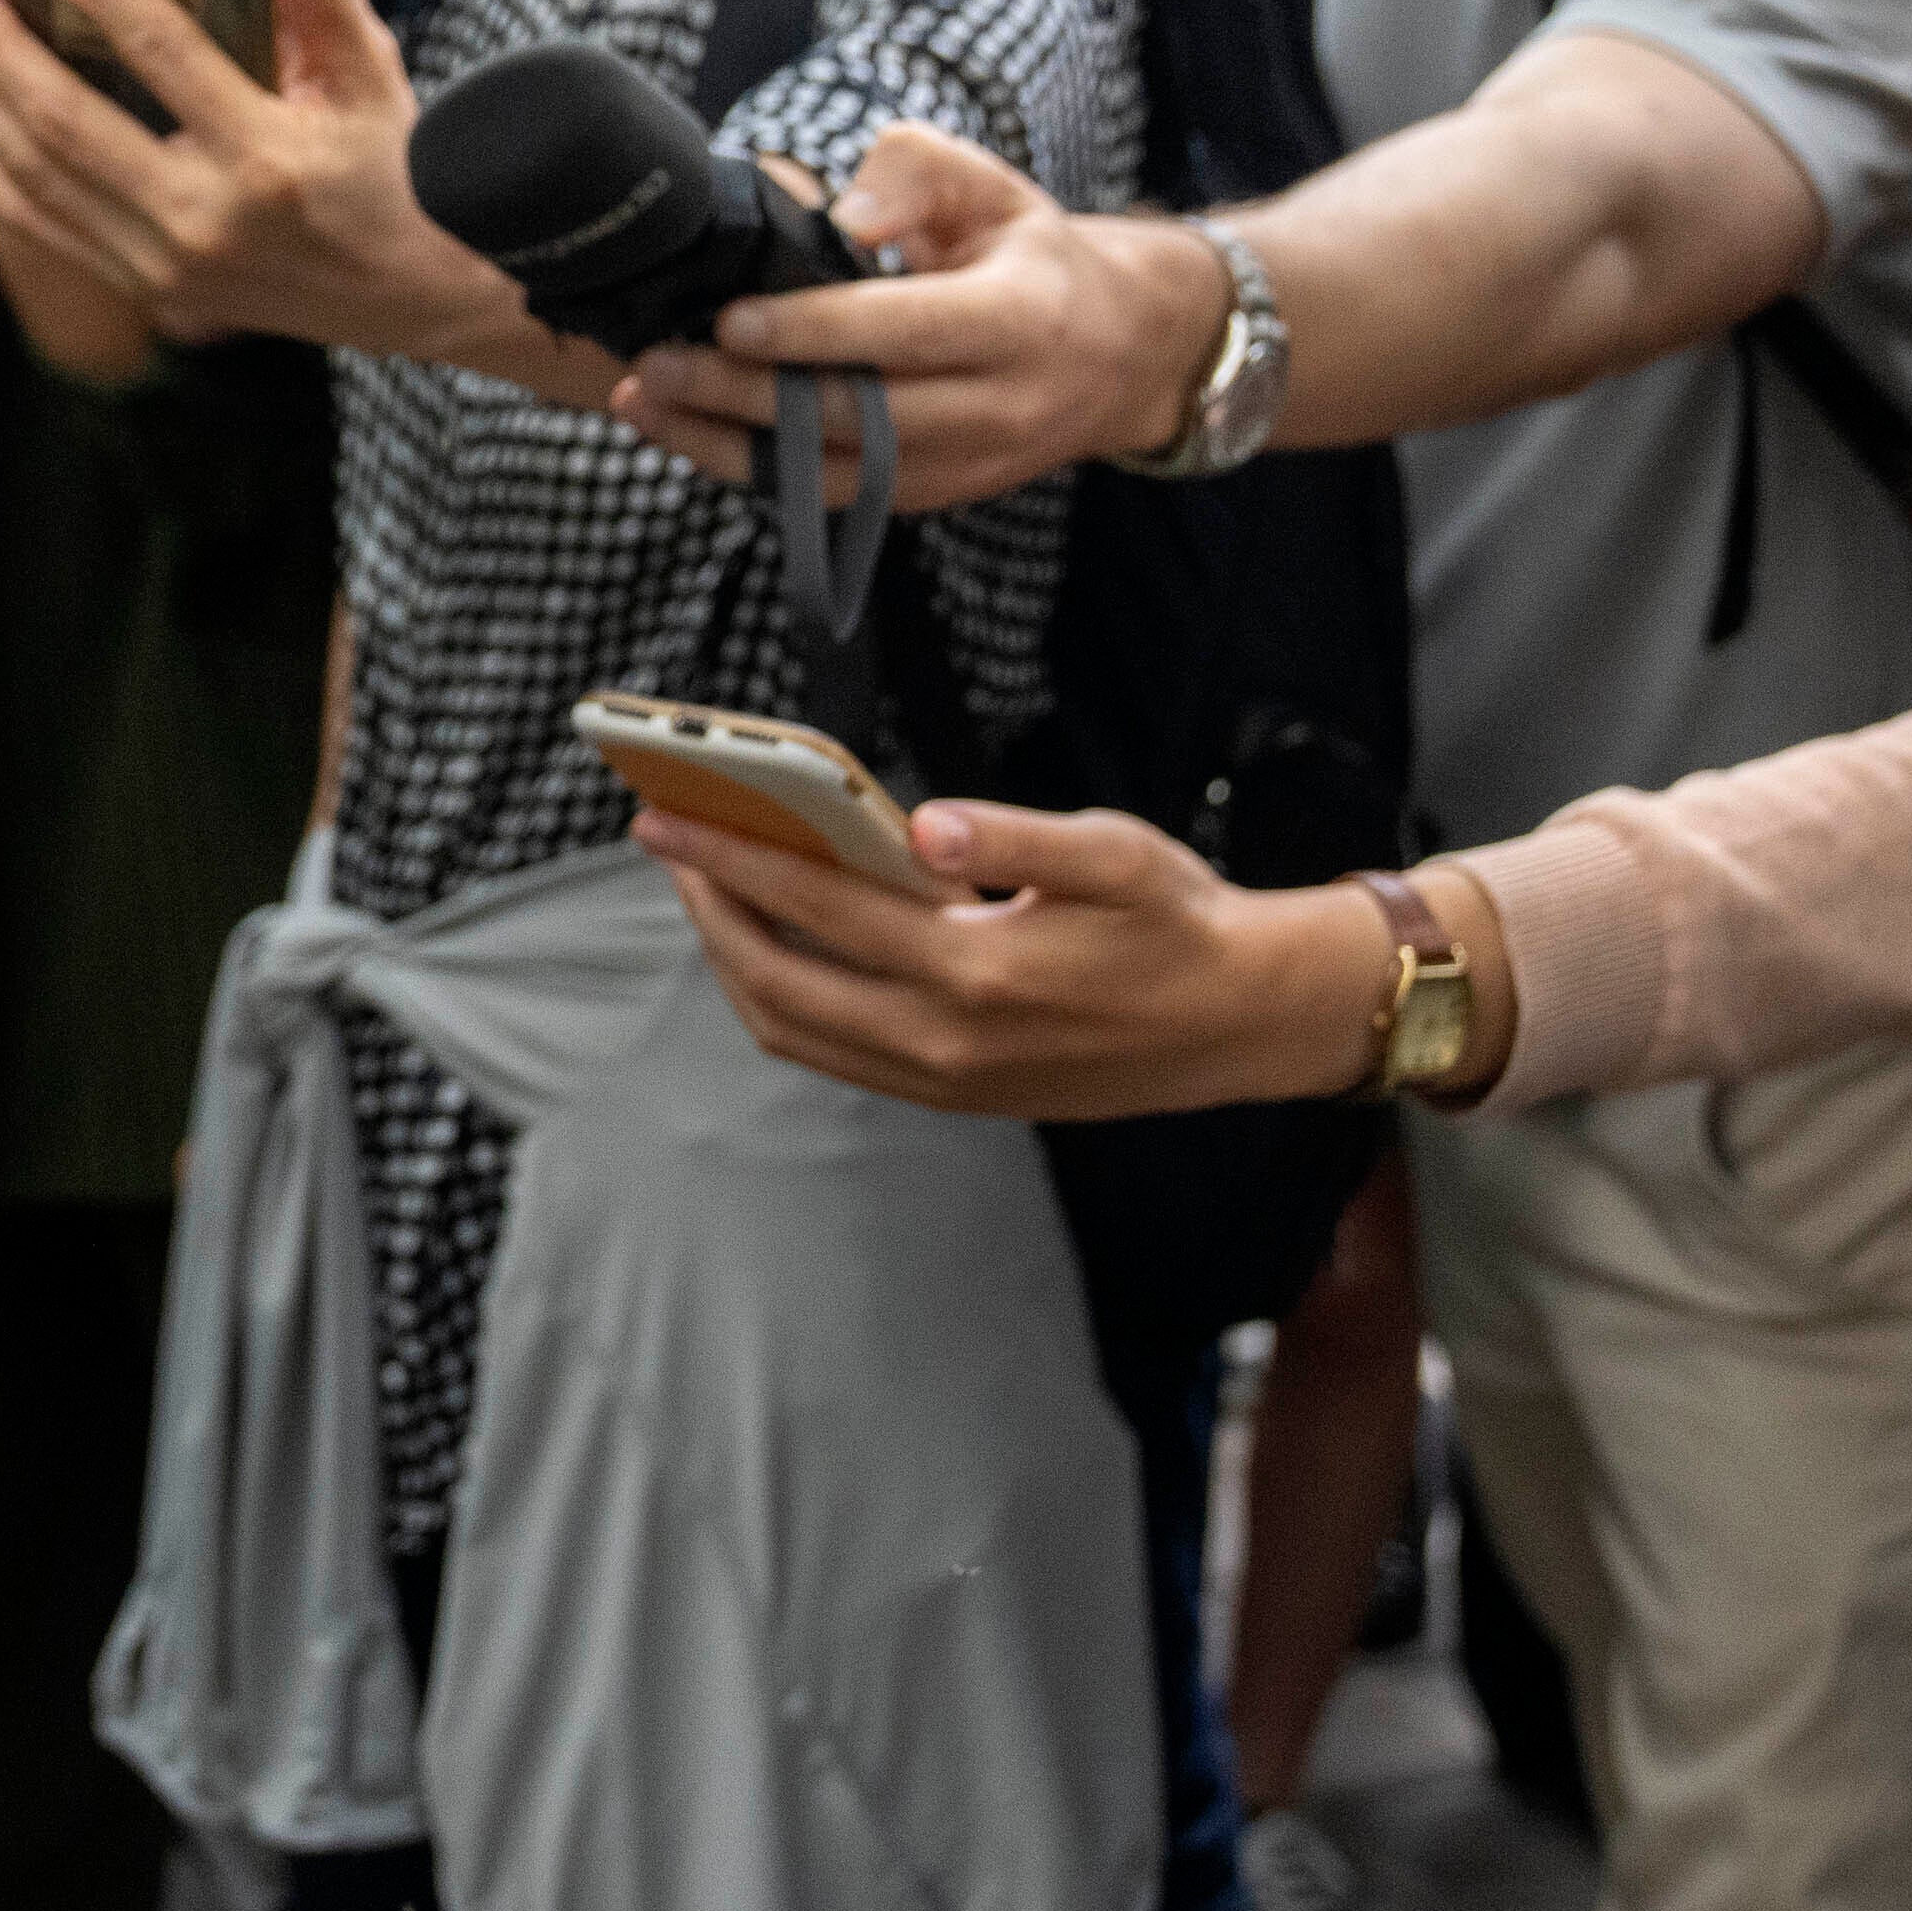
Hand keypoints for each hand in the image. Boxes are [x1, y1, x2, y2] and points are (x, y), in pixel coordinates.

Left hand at [0, 0, 518, 360]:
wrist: (416, 294)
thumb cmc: (395, 169)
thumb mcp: (372, 75)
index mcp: (266, 157)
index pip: (158, 53)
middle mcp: (204, 219)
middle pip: (63, 122)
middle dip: (0, 45)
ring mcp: (167, 266)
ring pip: (37, 180)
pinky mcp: (151, 292)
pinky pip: (47, 228)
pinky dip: (7, 173)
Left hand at [608, 124, 1222, 509]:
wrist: (1118, 351)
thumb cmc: (1031, 253)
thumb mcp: (992, 184)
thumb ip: (914, 171)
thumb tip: (840, 215)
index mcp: (1022, 318)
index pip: (906, 332)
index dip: (813, 331)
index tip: (729, 318)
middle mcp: (1001, 405)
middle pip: (861, 417)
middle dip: (746, 397)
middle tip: (653, 364)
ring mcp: (972, 465)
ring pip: (840, 476)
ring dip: (731, 447)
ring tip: (644, 404)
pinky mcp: (939, 497)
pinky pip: (840, 498)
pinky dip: (760, 471)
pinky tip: (687, 436)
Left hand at [639, 795, 1407, 1119]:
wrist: (1244, 1023)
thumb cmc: (1179, 921)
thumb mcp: (1116, 854)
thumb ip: (1018, 833)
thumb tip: (924, 823)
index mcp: (978, 973)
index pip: (817, 906)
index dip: (730, 856)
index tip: (668, 813)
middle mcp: (947, 1042)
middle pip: (777, 979)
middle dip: (708, 904)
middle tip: (667, 837)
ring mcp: (946, 1081)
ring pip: (794, 1028)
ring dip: (736, 956)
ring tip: (711, 885)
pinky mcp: (955, 1097)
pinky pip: (833, 1053)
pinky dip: (785, 998)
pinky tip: (778, 940)